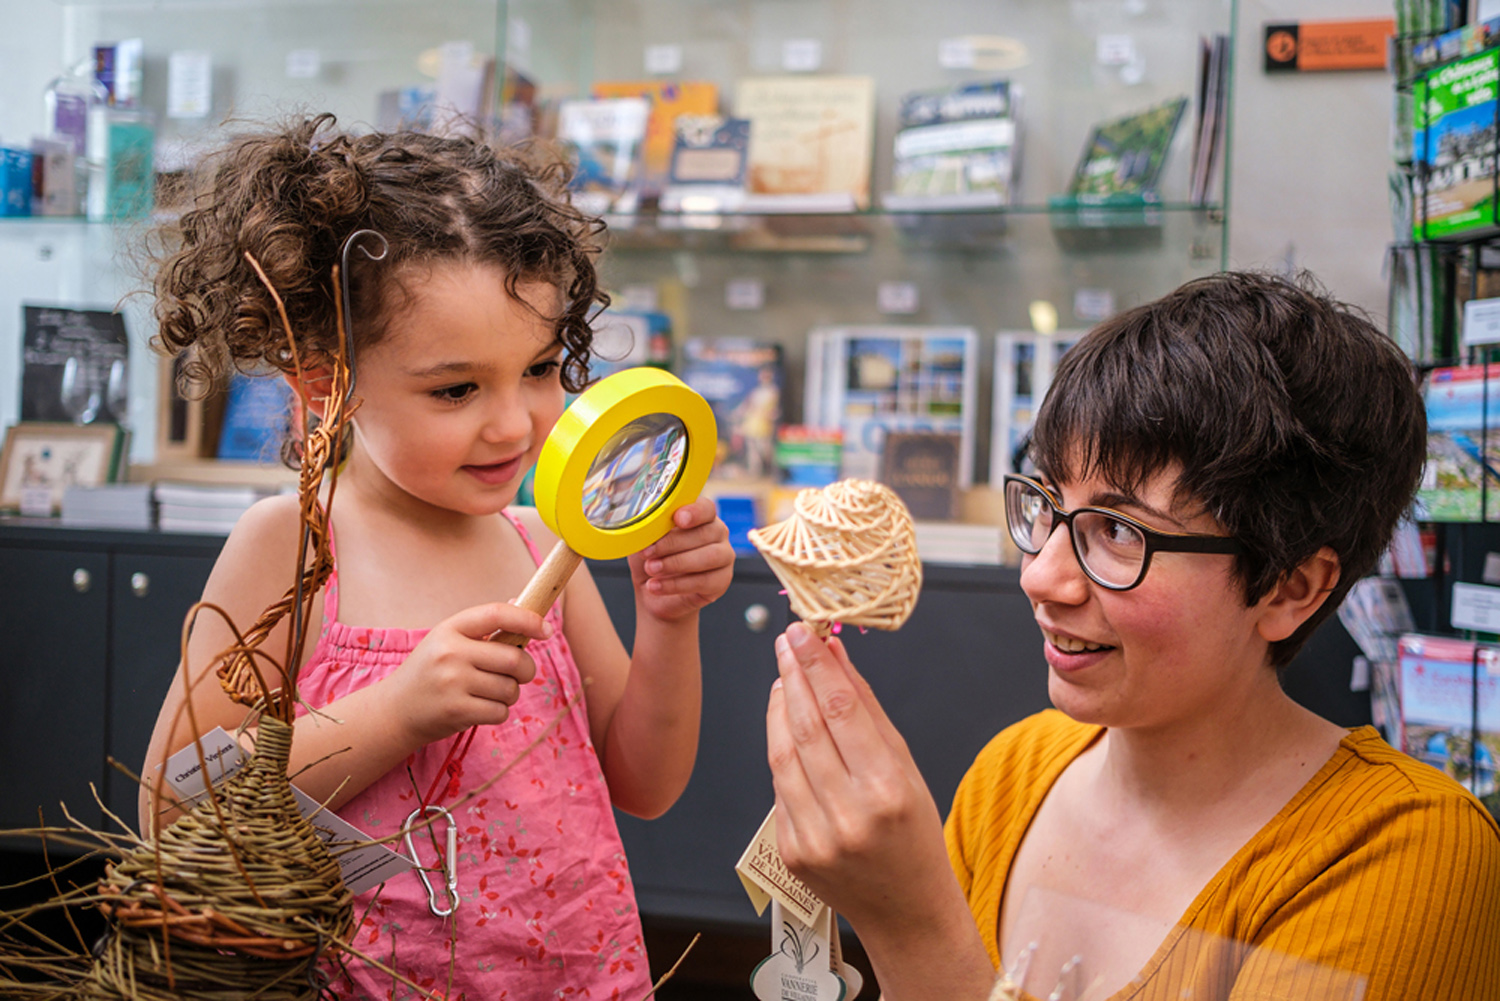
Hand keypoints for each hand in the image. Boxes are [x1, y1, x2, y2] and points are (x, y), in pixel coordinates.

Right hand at [381, 602, 547, 745]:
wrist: (394, 710)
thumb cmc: (430, 672)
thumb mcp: (448, 640)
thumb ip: (484, 627)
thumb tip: (524, 605)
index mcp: (450, 628)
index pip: (497, 614)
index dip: (528, 620)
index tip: (547, 630)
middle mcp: (450, 653)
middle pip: (514, 658)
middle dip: (526, 669)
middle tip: (520, 674)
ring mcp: (452, 682)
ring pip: (510, 689)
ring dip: (510, 694)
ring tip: (490, 693)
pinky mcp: (456, 711)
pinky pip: (500, 711)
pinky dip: (499, 712)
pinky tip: (480, 708)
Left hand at [628, 496, 733, 621]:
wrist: (650, 590)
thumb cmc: (650, 559)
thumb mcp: (643, 540)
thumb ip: (647, 529)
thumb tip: (644, 525)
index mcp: (699, 516)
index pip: (706, 508)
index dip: (694, 512)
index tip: (678, 519)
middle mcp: (717, 533)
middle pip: (705, 533)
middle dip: (673, 543)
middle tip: (648, 553)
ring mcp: (723, 557)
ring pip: (709, 557)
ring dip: (677, 563)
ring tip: (651, 569)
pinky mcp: (721, 581)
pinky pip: (705, 581)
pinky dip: (677, 585)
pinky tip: (656, 586)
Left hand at [765, 622, 956, 930]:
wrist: (907, 911)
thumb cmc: (914, 834)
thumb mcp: (906, 767)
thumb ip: (867, 708)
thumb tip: (836, 654)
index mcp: (886, 791)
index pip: (841, 711)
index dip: (818, 666)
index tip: (803, 633)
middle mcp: (848, 816)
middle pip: (806, 728)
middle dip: (793, 677)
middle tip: (786, 643)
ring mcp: (815, 838)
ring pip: (782, 756)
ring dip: (779, 709)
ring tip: (785, 680)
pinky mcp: (791, 853)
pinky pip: (779, 788)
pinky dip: (781, 752)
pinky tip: (787, 729)